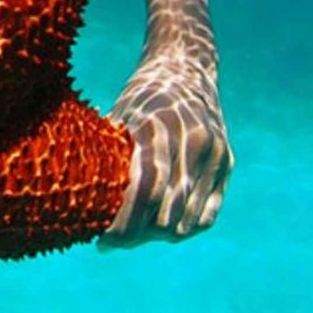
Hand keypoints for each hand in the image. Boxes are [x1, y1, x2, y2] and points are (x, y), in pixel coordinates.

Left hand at [100, 59, 232, 246]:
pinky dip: (186, 227)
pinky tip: (165, 227)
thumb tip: (86, 218)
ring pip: (187, 221)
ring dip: (160, 235)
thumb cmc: (139, 100)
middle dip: (138, 235)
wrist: (184, 70)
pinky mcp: (226, 161)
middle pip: (166, 214)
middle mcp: (190, 141)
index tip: (102, 242)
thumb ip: (110, 166)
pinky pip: (208, 215)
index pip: (143, 194)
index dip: (123, 226)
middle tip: (116, 240)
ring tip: (138, 232)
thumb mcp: (118, 124)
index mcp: (157, 130)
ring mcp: (213, 153)